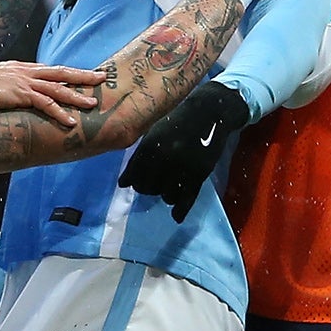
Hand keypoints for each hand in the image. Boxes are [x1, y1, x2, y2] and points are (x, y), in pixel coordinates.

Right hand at [0, 62, 104, 127]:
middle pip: (61, 73)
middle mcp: (26, 72)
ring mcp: (25, 83)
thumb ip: (3, 84)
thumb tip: (5, 92)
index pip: (50, 70)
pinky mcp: (21, 94)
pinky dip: (60, 113)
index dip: (68, 72)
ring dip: (77, 97)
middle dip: (83, 76)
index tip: (83, 74)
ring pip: (58, 89)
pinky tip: (70, 122)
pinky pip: (46, 104)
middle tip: (102, 77)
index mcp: (21, 68)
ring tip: (92, 104)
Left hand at [119, 81, 251, 220]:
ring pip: (167, 196)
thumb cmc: (176, 123)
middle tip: (157, 184)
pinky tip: (176, 217)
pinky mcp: (199, 173)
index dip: (136, 183)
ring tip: (171, 186)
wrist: (207, 112)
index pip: (135, 177)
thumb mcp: (153, 135)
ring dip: (166, 195)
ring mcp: (182, 167)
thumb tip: (123, 184)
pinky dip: (180, 210)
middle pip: (149, 189)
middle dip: (150, 189)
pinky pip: (187, 198)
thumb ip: (138, 159)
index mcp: (149, 147)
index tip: (140, 182)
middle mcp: (164, 158)